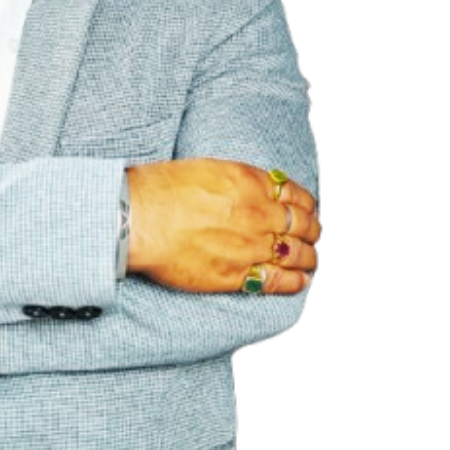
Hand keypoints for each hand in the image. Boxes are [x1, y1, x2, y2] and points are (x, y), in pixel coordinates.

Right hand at [126, 159, 319, 293]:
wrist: (136, 217)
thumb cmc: (158, 188)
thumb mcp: (205, 168)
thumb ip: (235, 181)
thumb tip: (250, 190)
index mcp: (249, 182)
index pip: (294, 194)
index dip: (305, 204)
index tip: (305, 209)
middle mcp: (256, 213)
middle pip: (301, 224)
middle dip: (312, 230)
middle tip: (313, 235)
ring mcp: (248, 246)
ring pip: (296, 254)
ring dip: (309, 257)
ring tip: (311, 259)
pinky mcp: (234, 275)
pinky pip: (276, 281)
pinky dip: (294, 281)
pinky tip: (299, 281)